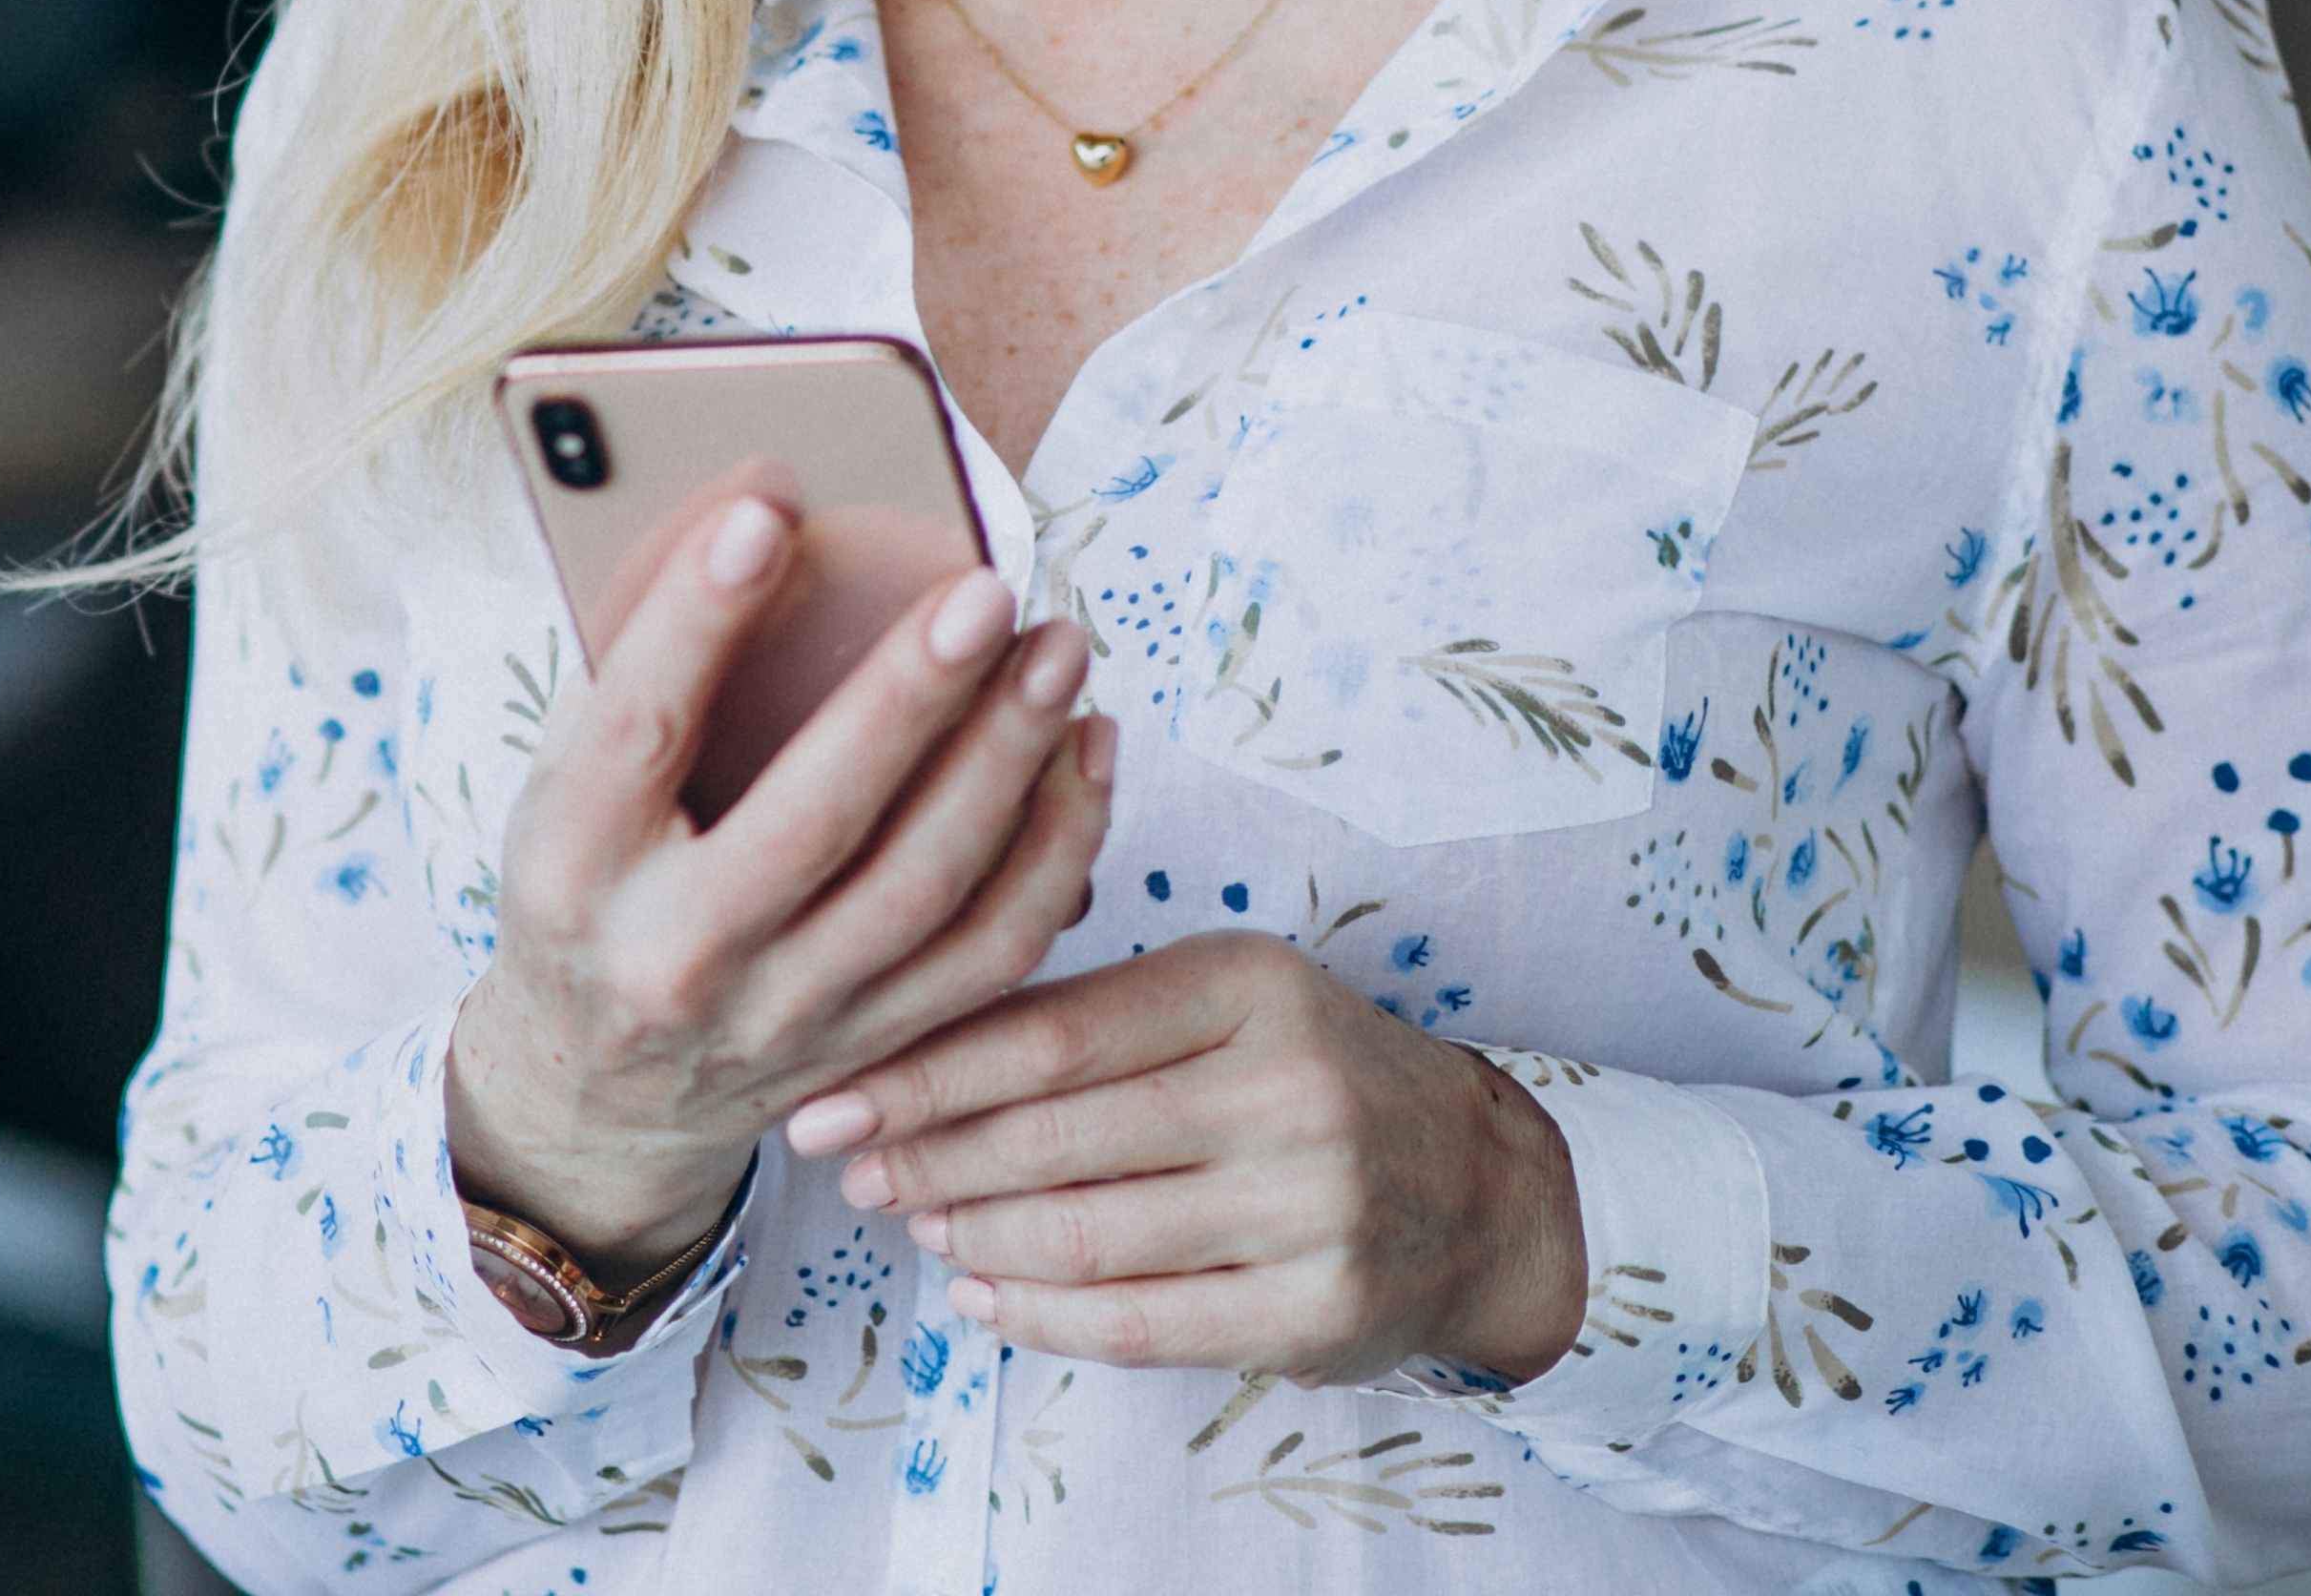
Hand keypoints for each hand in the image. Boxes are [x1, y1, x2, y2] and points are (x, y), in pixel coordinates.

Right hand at [447, 469, 1112, 1282]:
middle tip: (985, 590)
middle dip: (910, 697)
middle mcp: (672, 958)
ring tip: (1057, 649)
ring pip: (925, 888)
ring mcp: (782, 1018)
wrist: (596, 1091)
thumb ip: (633, 676)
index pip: (637, 731)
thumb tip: (756, 519)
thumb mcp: (560, 789)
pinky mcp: (872, 1051)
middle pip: (811, 820)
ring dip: (1009, 759)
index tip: (769, 509)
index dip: (698, 619)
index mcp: (570, 872)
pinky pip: (992, 951)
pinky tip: (1083, 746)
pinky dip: (1055, 845)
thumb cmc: (587, 890)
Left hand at [789, 930, 1584, 1384]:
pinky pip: (1139, 1325)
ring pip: (1085, 1234)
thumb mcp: (1219, 999)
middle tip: (852, 1172)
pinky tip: (983, 1298)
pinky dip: (1039, 1316)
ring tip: (917, 1227)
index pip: (1046, 1034)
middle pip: (1053, 1136)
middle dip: (928, 1159)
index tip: (829, 1094)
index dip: (921, 1074)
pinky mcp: (1318, 1310)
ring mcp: (1311, 1206)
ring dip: (974, 1238)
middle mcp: (1287, 1088)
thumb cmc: (1308, 1072)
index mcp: (1246, 985)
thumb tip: (900, 1046)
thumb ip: (1081, 1012)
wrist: (1481, 1183)